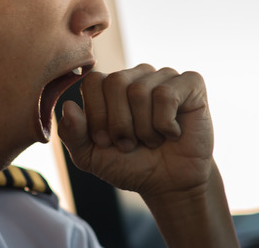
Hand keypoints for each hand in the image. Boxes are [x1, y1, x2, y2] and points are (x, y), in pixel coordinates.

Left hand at [58, 64, 213, 199]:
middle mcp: (137, 75)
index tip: (106, 141)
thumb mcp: (91, 156)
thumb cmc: (130, 165)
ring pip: (140, 91)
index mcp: (111, 86)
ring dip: (144, 129)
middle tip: (130, 143)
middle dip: (119, 124)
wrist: (170, 184)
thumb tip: (67, 106)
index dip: (97, 115)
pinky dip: (165, 124)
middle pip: (115, 82)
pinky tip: (172, 133)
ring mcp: (165, 76)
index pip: (93, 82)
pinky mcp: (191, 83)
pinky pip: (167, 94)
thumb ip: (72, 134)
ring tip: (152, 140)